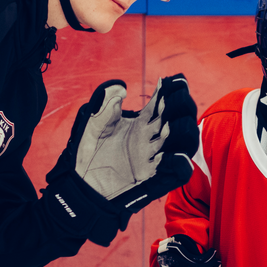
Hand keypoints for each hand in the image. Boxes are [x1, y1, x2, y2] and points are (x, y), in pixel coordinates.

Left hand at [41, 75, 198, 246]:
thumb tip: (121, 89)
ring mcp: (154, 157)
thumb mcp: (93, 123)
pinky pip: (178, 170)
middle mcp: (151, 138)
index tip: (168, 81)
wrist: (82, 185)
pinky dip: (179, 161)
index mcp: (141, 123)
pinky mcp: (154, 177)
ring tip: (168, 126)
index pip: (164, 102)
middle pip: (180, 118)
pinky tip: (168, 154)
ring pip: (185, 142)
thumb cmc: (87, 154)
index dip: (172, 89)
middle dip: (182, 106)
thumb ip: (104, 103)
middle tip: (169, 102)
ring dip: (184, 131)